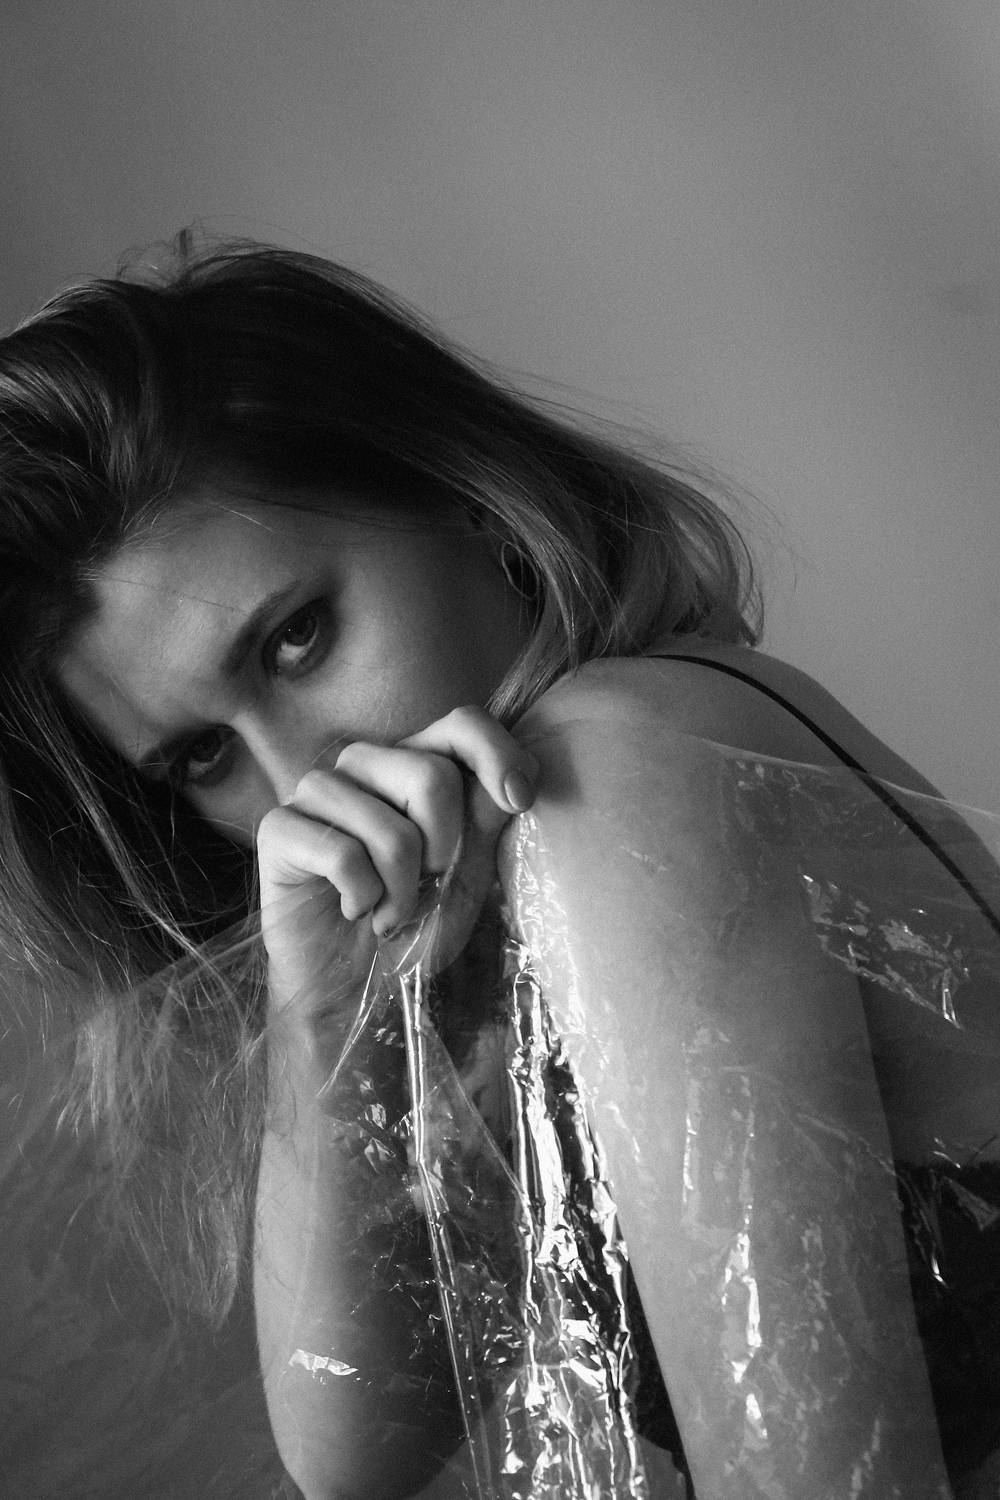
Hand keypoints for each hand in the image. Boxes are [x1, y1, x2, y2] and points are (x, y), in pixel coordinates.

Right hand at [256, 706, 537, 1013]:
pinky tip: (353, 911)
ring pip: (390, 827)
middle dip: (444, 850)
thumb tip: (517, 779)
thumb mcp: (468, 872)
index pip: (461, 723)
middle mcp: (362, 765)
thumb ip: (487, 819)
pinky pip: (343, 856)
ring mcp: (316, 791)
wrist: (354, 988)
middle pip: (431, 776)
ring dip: (402, 889)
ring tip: (389, 910)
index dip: (497, 755)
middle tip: (424, 885)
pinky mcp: (279, 829)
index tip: (519, 801)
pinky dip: (363, 900)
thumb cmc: (413, 924)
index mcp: (412, 762)